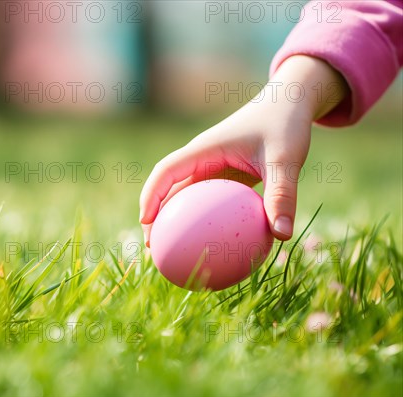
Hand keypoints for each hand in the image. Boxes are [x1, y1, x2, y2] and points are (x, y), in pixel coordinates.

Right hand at [139, 56, 347, 246]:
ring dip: (176, 222)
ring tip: (176, 254)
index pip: (167, 170)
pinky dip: (205, 222)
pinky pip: (208, 202)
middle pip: (167, 188)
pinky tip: (217, 246)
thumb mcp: (287, 157)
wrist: (290, 102)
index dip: (152, 195)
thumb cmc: (285, 123)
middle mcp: (202, 158)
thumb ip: (283, 194)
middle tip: (155, 248)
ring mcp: (212, 168)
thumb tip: (282, 236)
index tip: (146, 222)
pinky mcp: (225, 176)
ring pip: (185, 197)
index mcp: (205, 149)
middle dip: (155, 216)